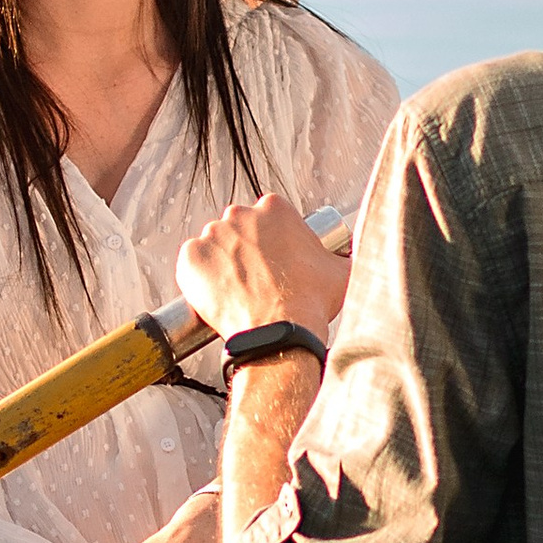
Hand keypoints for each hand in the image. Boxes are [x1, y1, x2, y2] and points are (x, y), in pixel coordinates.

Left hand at [175, 193, 343, 348]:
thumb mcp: (342, 271)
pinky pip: (191, 264)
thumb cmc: (312, 302)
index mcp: (275, 208)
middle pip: (237, 227)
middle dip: (244, 248)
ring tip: (237, 292)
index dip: (271, 239)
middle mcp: (239, 214)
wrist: (279, 333)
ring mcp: (211, 235)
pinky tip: (218, 295)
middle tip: (256, 278)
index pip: (266, 216)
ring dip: (221, 263)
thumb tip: (351, 254)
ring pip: (214, 246)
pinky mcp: (190, 259)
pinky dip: (200, 277)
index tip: (274, 260)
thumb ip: (345, 254)